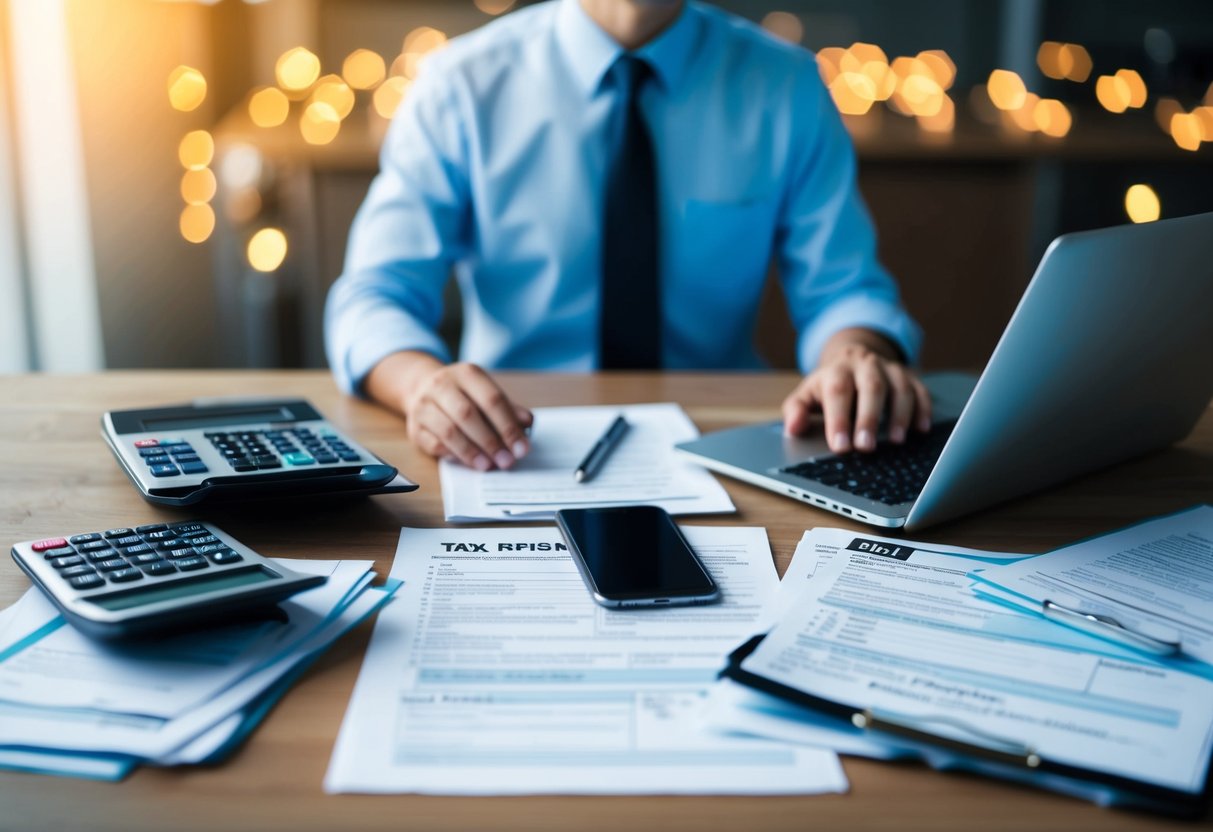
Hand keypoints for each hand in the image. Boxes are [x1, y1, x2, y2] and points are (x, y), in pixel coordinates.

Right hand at [366, 352, 532, 469]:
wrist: (422, 387)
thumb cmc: (464, 395)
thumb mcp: (487, 393)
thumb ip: (508, 409)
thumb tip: (527, 424)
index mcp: (467, 374)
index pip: (492, 399)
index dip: (508, 426)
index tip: (521, 448)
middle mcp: (442, 385)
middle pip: (468, 415)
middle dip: (490, 441)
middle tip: (506, 461)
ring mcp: (424, 405)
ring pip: (449, 431)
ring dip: (472, 452)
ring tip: (488, 465)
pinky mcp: (414, 427)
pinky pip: (435, 444)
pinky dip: (454, 455)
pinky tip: (469, 462)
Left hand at [782, 328, 930, 453]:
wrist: (853, 358)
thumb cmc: (829, 385)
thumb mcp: (807, 394)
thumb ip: (796, 410)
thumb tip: (792, 429)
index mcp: (838, 370)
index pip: (838, 392)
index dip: (839, 419)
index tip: (840, 446)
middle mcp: (866, 365)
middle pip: (871, 387)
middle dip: (869, 418)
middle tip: (866, 447)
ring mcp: (890, 369)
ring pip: (900, 387)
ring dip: (900, 415)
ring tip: (896, 441)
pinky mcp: (910, 377)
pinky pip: (920, 391)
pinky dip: (923, 410)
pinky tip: (921, 430)